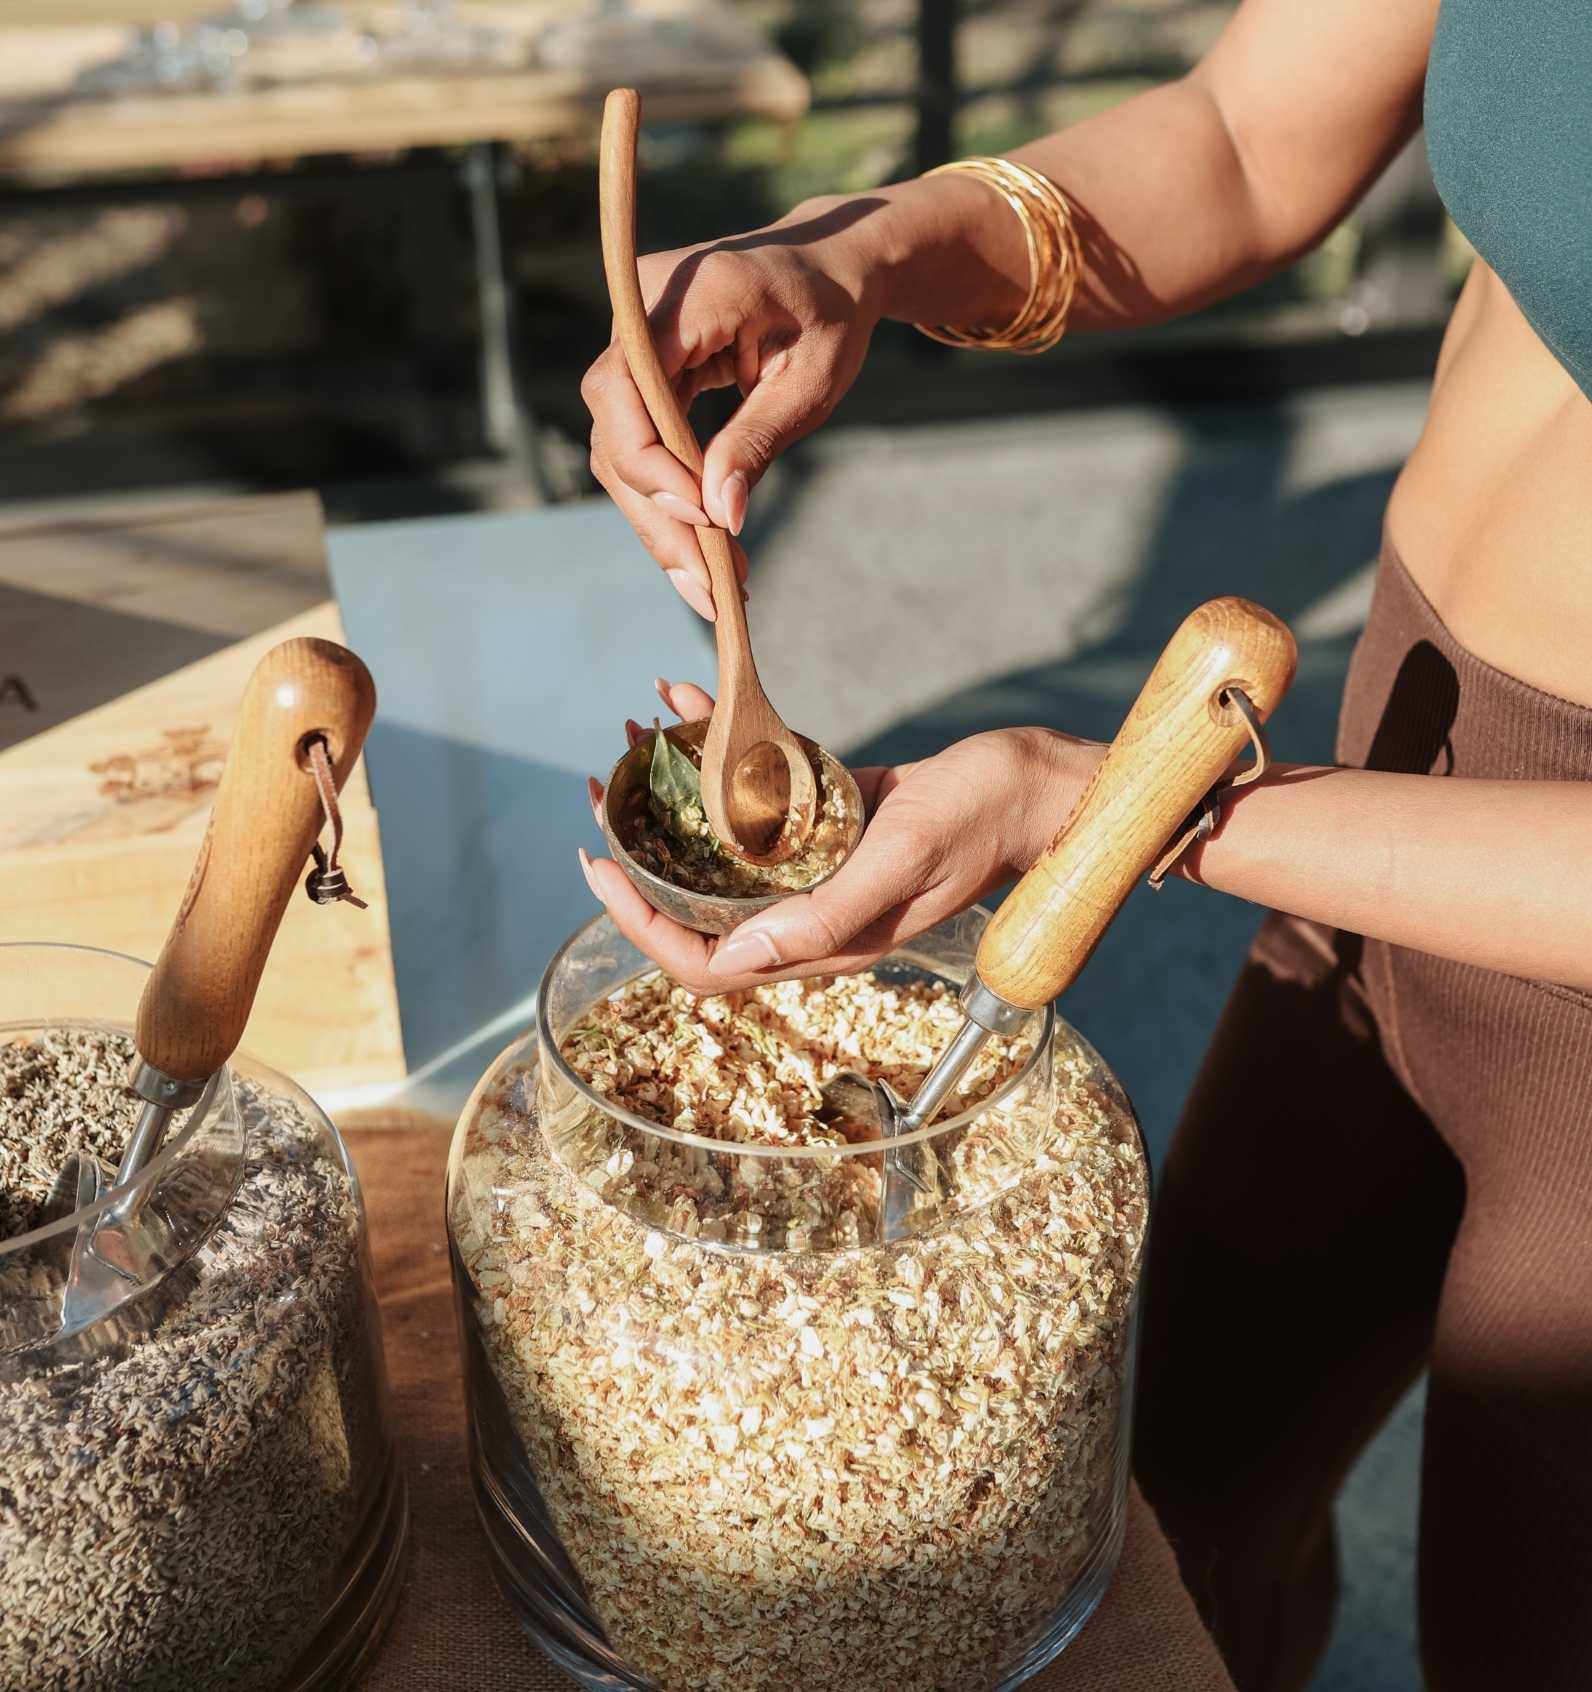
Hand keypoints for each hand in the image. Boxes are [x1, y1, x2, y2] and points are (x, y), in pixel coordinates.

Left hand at [580, 680, 1105, 994]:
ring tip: (633, 744)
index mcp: (823, 940)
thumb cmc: (979, 825)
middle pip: (699, 907)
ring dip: (669, 801)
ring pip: (720, 851)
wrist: (1031, 783)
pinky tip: (690, 701)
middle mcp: (809, 912)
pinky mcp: (827, 823)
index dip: (644, 926)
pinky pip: (757, 799)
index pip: (708, 961)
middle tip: (602, 798)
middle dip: (640, 860)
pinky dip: (719, 753)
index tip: (601, 868)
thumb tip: (738, 953)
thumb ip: (824, 915)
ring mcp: (817, 868)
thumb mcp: (901, 863)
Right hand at [583, 198, 887, 619]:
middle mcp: (640, 311)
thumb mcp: (810, 381)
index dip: (651, 464)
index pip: (626, 388)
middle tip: (707, 587)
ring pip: (619, 451)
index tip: (703, 522)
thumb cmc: (829, 315)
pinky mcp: (641, 374)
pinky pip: (639, 446)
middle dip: (658, 515)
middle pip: (614, 430)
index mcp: (686, 293)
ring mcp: (633, 342)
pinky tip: (704, 553)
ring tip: (713, 586)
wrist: (828, 269)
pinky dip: (669, 503)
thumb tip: (721, 514)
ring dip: (662, 523)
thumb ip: (759, 439)